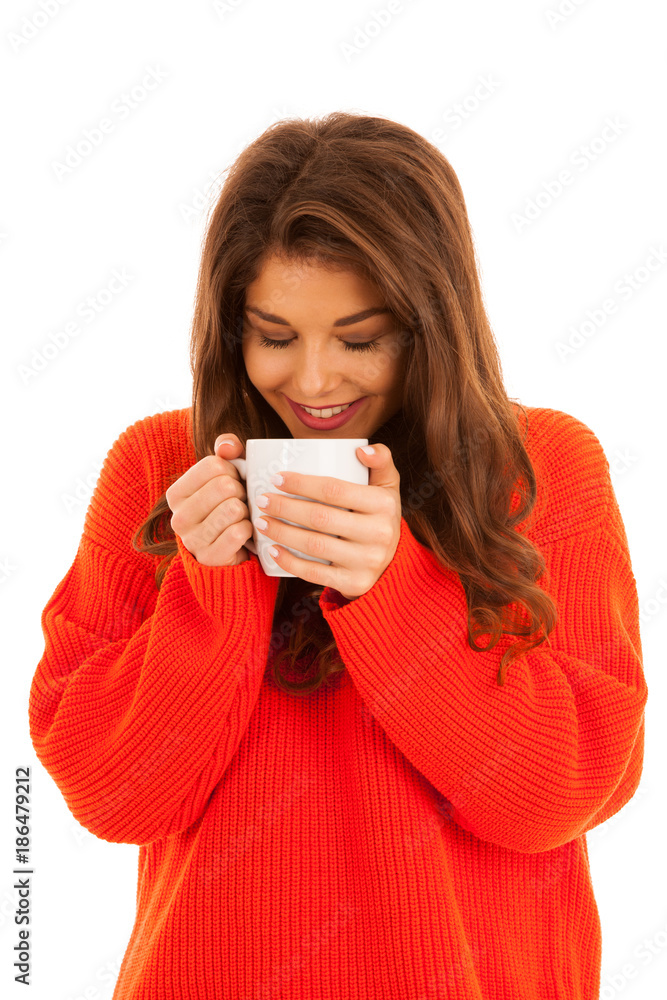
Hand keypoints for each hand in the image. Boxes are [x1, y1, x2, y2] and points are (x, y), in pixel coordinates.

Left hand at [253, 444, 400, 600]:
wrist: (392, 563)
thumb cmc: (379, 516)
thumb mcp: (388, 486)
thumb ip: (380, 460)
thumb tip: (360, 449)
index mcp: (384, 504)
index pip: (334, 489)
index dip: (301, 483)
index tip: (276, 478)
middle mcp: (380, 533)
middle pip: (320, 517)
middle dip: (285, 507)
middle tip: (262, 500)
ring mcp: (368, 561)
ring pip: (315, 545)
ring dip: (282, 532)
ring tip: (262, 522)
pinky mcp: (355, 583)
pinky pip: (316, 573)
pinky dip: (291, 562)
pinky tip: (273, 551)